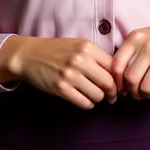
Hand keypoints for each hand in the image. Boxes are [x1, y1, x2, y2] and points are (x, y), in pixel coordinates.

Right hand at [0, 36, 117, 109]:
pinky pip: (84, 103)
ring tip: (94, 95)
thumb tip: (117, 76)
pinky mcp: (61, 88)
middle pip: (108, 83)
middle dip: (112, 93)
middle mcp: (80, 60)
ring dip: (98, 98)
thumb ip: (97, 57)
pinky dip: (87, 104)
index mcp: (87, 47)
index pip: (113, 67)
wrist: (30, 55)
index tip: (119, 85)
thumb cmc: (57, 51)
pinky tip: (83, 98)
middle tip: (111, 96)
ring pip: (97, 95)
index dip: (119, 79)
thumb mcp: (78, 46)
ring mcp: (70, 74)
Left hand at [111, 21, 149, 101]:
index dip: (117, 81)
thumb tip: (117, 83)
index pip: (117, 65)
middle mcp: (149, 46)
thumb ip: (129, 55)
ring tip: (147, 91)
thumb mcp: (143, 38)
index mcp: (136, 37)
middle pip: (131, 79)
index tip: (121, 87)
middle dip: (131, 91)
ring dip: (145, 96)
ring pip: (146, 88)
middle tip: (136, 92)